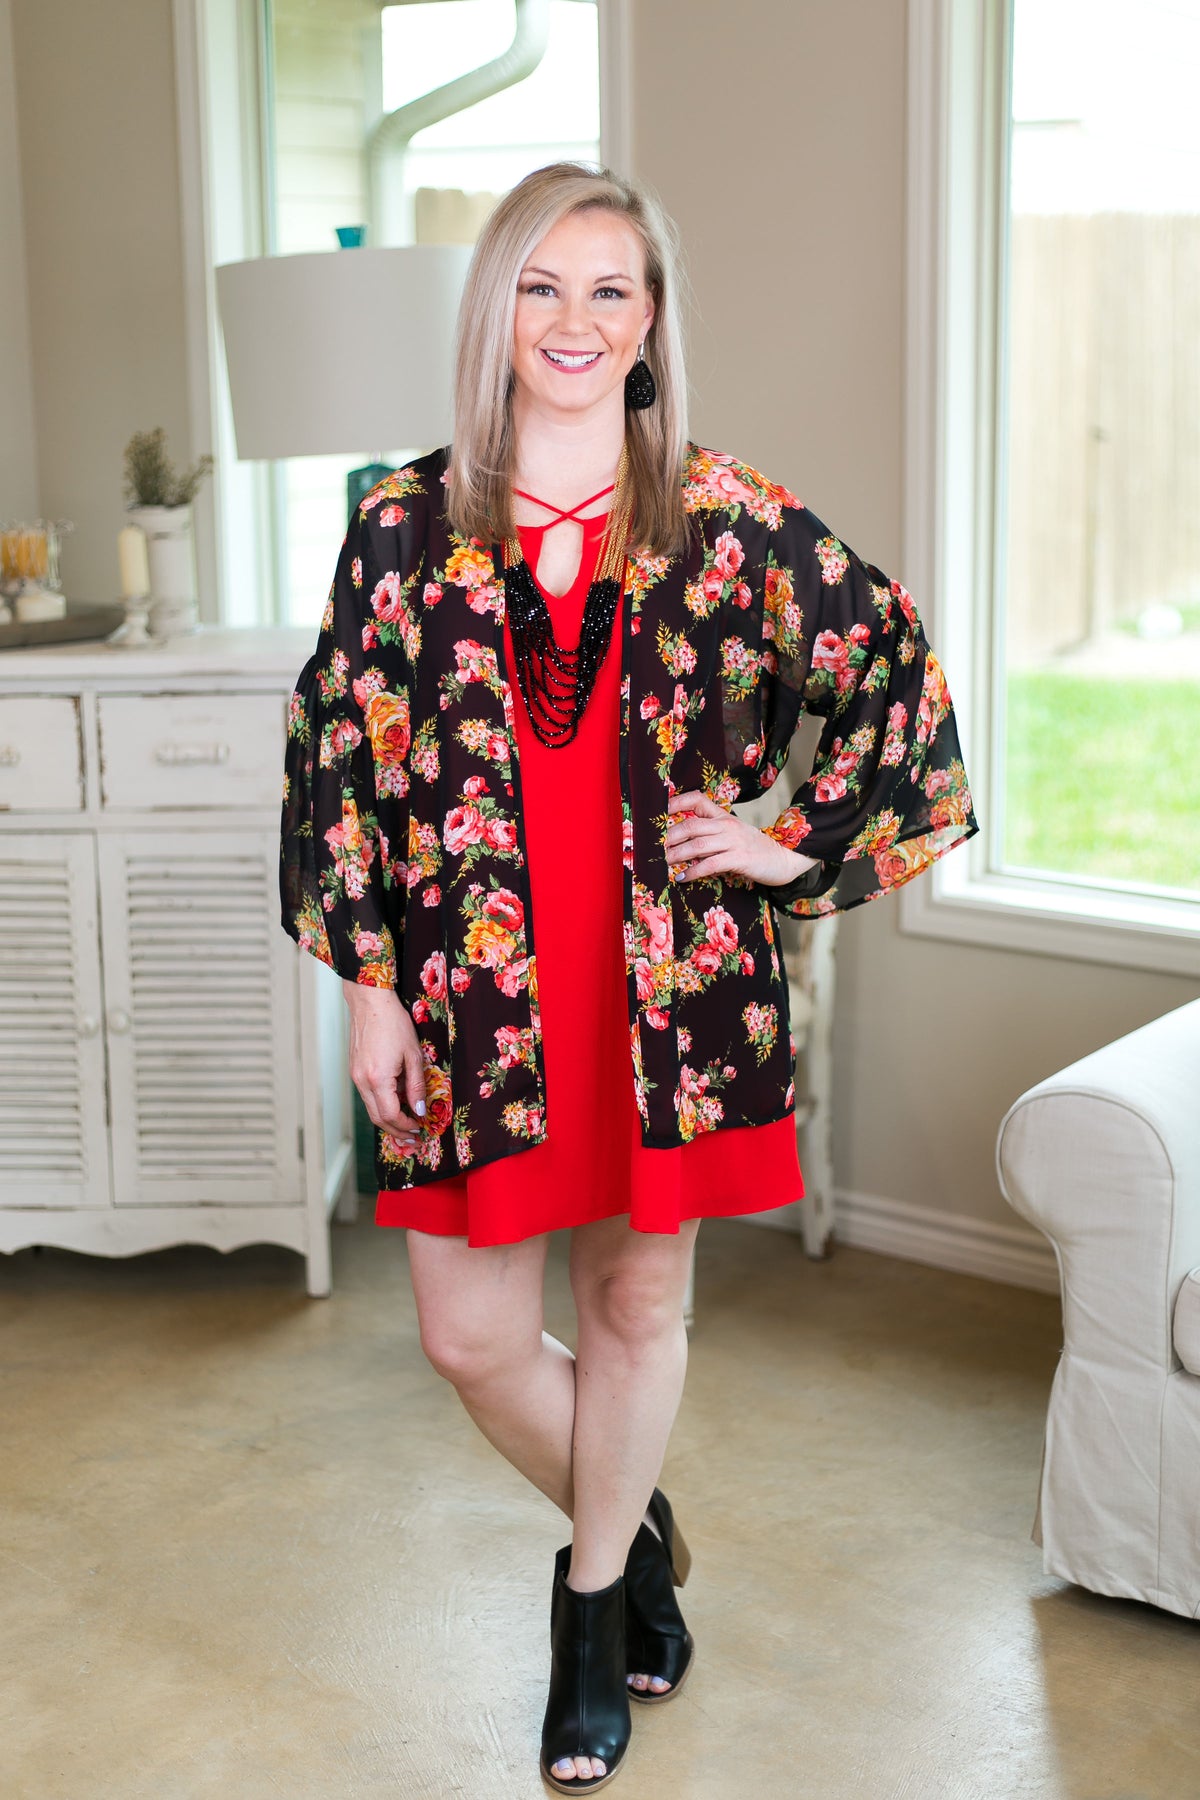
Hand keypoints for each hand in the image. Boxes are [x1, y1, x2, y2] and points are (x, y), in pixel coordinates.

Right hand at [342, 980, 427, 1151]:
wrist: (370, 1002)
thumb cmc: (393, 1023)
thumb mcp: (413, 1055)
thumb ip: (416, 1086)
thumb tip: (420, 1110)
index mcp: (378, 1078)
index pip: (390, 1115)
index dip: (406, 1126)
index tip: (419, 1128)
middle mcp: (362, 1081)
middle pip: (377, 1118)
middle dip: (396, 1130)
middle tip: (413, 1137)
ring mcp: (355, 1077)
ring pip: (371, 1109)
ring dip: (388, 1120)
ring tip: (406, 1125)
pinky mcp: (354, 1071)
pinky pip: (367, 1096)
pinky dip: (381, 1105)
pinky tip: (395, 1104)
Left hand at [665, 789, 818, 886]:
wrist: (784, 858)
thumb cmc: (753, 849)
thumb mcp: (732, 835)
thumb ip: (710, 834)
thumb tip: (680, 842)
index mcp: (723, 816)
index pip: (697, 799)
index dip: (676, 803)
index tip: (657, 813)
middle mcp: (726, 825)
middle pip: (690, 825)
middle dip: (667, 837)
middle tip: (651, 848)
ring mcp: (733, 841)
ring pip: (696, 845)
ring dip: (676, 856)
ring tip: (662, 864)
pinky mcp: (739, 859)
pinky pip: (710, 864)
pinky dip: (693, 871)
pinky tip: (682, 877)